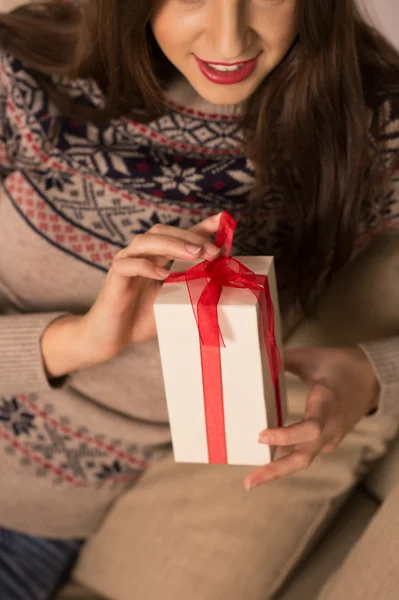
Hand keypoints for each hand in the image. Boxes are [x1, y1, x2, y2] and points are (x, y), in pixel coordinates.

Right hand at [41, 214, 221, 377]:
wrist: (110, 338)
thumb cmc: (140, 320)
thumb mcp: (172, 302)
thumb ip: (191, 289)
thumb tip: (221, 285)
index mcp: (154, 257)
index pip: (178, 235)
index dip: (200, 226)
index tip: (223, 221)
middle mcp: (139, 255)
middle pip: (161, 231)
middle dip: (189, 237)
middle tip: (213, 250)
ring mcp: (124, 263)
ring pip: (145, 242)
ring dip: (171, 245)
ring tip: (194, 254)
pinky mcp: (114, 278)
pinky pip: (127, 265)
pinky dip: (146, 267)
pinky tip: (163, 274)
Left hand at [244, 347, 379, 490]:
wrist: (371, 378)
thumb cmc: (341, 365)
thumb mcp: (312, 357)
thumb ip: (284, 359)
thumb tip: (258, 359)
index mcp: (327, 404)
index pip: (310, 429)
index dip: (286, 436)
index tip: (261, 436)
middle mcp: (330, 427)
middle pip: (303, 457)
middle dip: (275, 470)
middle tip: (249, 482)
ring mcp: (330, 437)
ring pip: (304, 458)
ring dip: (278, 469)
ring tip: (252, 480)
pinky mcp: (327, 439)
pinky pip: (305, 452)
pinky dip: (286, 457)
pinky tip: (267, 459)